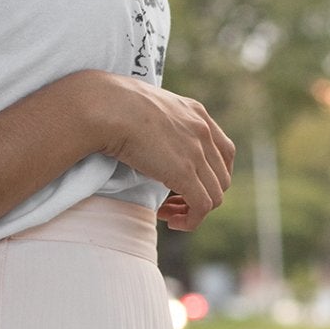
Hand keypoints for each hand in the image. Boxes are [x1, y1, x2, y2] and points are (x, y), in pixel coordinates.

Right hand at [92, 75, 234, 230]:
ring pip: (215, 196)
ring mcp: (197, 152)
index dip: (209, 176)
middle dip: (201, 196)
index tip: (185, 185)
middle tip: (173, 204)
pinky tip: (171, 222)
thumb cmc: (112, 106)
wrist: (107, 108)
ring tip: (171, 215)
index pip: (223, 152)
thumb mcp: (147, 109)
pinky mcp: (184, 172)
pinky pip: (201, 207)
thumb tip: (146, 142)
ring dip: (194, 211)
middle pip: (221, 177)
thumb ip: (158, 125)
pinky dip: (190, 221)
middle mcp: (203, 131)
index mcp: (196, 113)